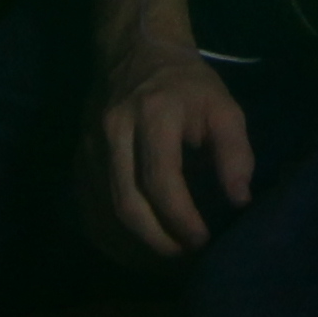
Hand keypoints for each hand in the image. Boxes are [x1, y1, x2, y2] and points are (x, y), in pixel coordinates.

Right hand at [88, 30, 253, 257]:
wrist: (135, 52)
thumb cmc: (188, 85)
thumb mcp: (223, 106)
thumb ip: (235, 151)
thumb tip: (239, 200)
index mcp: (153, 113)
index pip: (160, 178)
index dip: (181, 218)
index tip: (203, 241)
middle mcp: (113, 131)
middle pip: (126, 203)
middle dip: (157, 242)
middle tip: (185, 260)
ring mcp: (89, 147)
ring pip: (103, 213)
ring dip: (134, 248)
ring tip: (166, 264)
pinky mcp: (79, 160)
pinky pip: (88, 211)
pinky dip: (110, 240)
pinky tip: (136, 254)